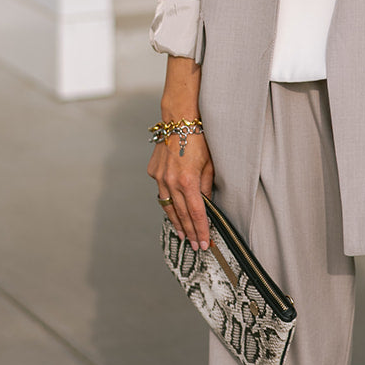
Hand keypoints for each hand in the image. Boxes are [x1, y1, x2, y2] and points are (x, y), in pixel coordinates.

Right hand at [148, 130, 213, 249]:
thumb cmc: (200, 138)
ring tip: (184, 235)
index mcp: (188, 181)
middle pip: (181, 214)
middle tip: (196, 245)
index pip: (197, 213)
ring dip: (176, 222)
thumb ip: (207, 187)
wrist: (179, 119)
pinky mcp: (153, 172)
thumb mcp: (210, 164)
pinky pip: (161, 192)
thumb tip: (207, 205)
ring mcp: (159, 177)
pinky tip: (173, 211)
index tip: (205, 243)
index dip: (201, 230)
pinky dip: (168, 203)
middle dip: (190, 232)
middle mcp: (171, 182)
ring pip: (167, 206)